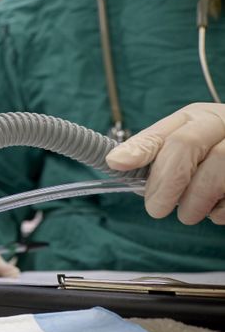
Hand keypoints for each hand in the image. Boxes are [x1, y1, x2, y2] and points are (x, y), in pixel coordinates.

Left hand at [106, 103, 224, 224]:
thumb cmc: (213, 151)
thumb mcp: (185, 142)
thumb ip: (155, 150)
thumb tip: (117, 162)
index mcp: (201, 117)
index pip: (167, 132)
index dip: (140, 148)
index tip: (116, 163)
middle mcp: (224, 124)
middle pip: (187, 145)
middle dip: (166, 182)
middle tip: (155, 208)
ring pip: (215, 173)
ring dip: (195, 202)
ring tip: (188, 214)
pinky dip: (221, 211)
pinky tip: (215, 211)